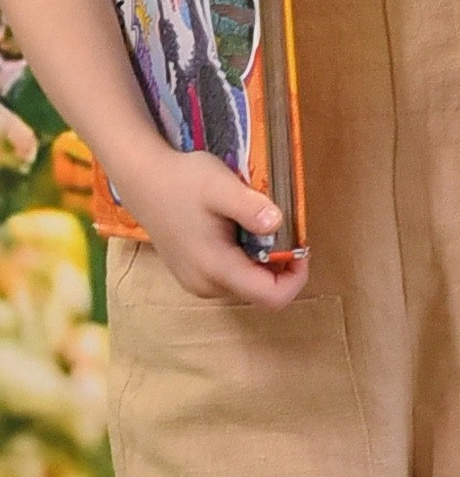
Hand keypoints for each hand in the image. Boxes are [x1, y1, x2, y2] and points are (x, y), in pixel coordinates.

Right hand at [110, 144, 307, 306]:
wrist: (143, 178)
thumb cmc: (182, 180)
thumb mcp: (221, 185)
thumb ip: (249, 207)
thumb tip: (277, 223)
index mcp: (216, 269)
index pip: (272, 297)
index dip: (296, 277)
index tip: (300, 246)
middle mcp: (206, 286)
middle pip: (262, 292)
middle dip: (280, 265)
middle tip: (278, 227)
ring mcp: (197, 283)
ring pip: (248, 284)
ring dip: (263, 261)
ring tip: (255, 225)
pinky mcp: (193, 275)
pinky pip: (232, 277)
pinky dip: (245, 259)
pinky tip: (237, 230)